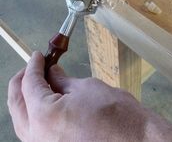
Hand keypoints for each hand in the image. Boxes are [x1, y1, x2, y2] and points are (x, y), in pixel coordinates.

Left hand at [7, 52, 147, 141]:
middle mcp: (38, 137)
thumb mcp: (85, 88)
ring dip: (26, 98)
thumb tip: (52, 73)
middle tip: (32, 66)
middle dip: (22, 81)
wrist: (136, 139)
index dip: (33, 65)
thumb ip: (62, 81)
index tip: (38, 56)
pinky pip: (35, 130)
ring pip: (22, 119)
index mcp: (44, 116)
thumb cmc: (116, 114)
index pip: (30, 84)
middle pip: (17, 104)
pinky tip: (46, 100)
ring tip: (38, 81)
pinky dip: (36, 112)